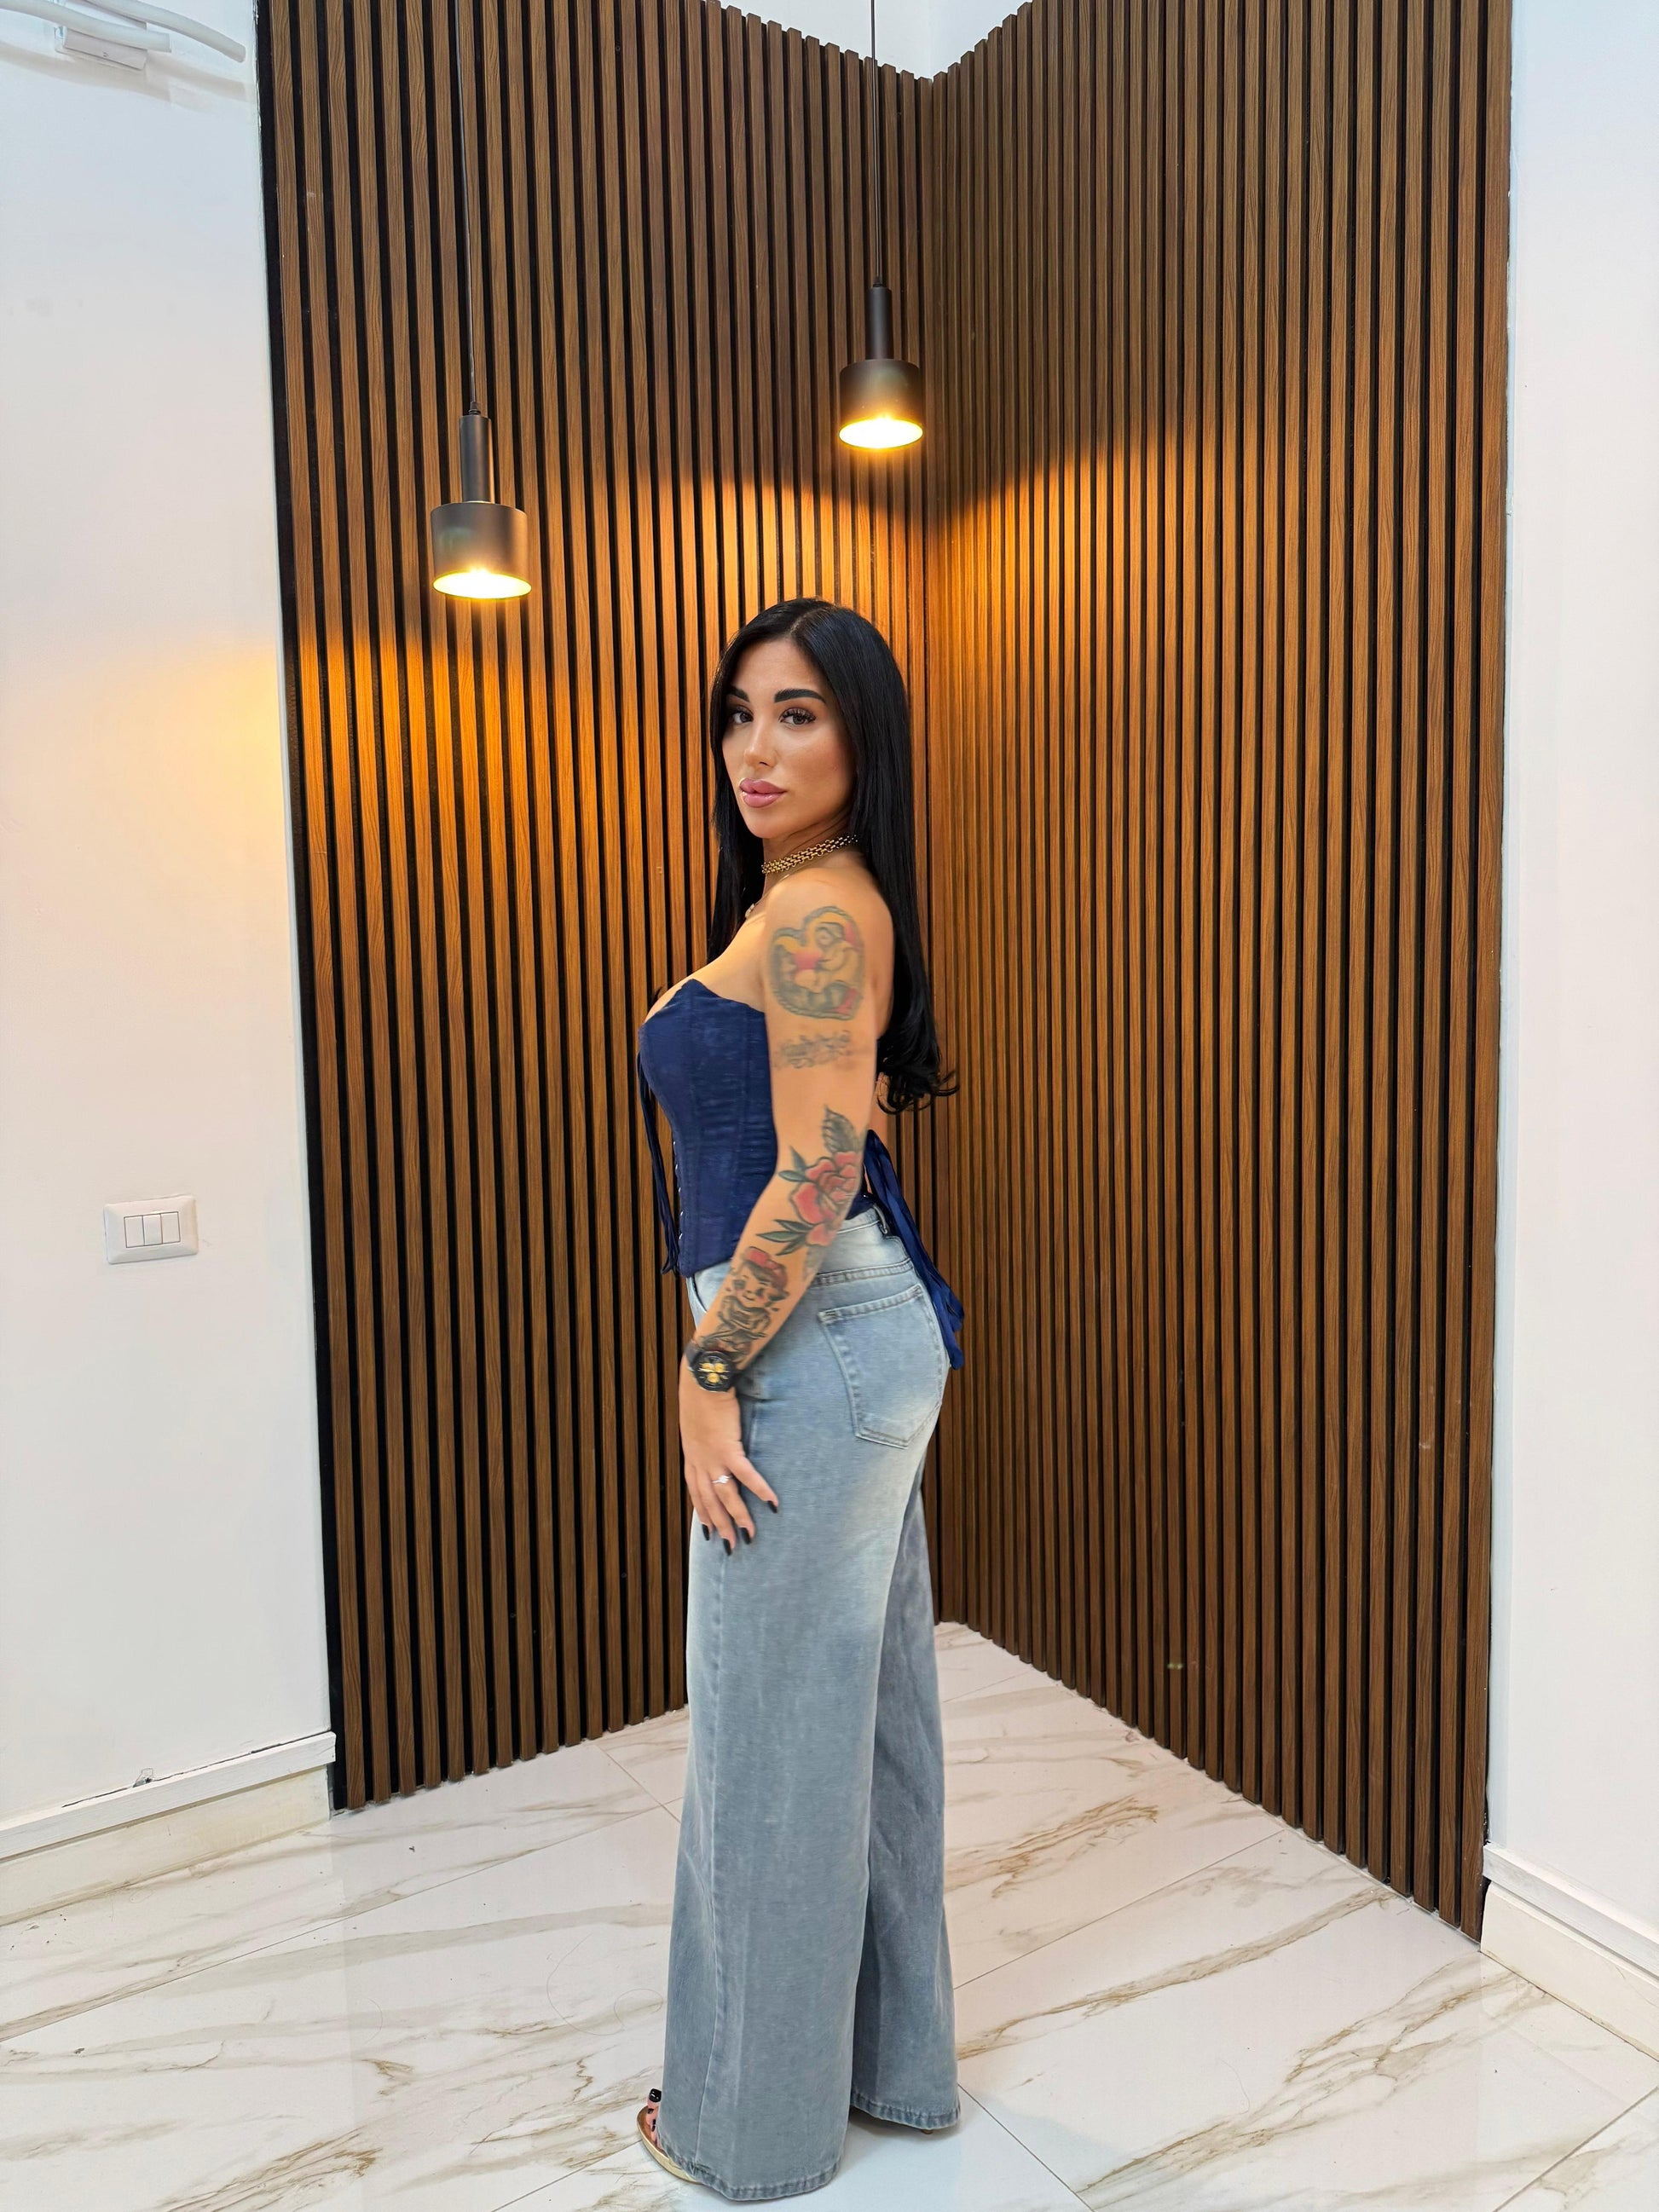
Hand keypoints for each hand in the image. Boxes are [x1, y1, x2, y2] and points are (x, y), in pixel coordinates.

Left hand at [678, 1359, 778, 1548]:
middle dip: (720, 1526)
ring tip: (750, 1535)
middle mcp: (699, 1462)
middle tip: (730, 1547)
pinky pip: (746, 1476)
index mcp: (691, 1457)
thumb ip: (703, 1437)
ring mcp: (713, 1458)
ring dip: (739, 1518)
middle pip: (710, 1501)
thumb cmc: (700, 1396)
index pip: (696, 1493)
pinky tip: (772, 1504)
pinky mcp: (729, 1448)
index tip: (708, 1531)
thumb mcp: (695, 1422)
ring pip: (726, 1496)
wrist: (702, 1381)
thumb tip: (713, 1441)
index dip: (702, 1513)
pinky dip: (760, 1491)